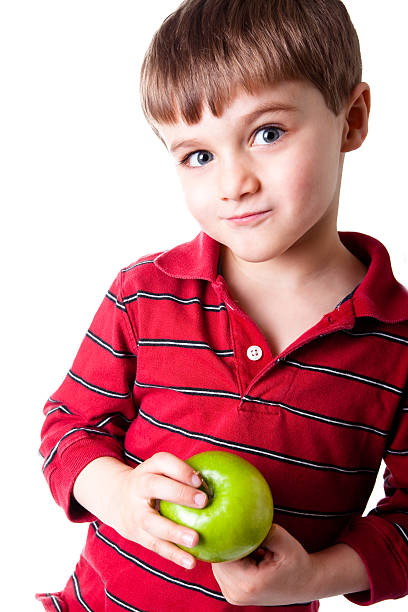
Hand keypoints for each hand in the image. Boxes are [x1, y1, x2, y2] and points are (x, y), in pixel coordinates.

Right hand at [113, 452, 207, 568]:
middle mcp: (138, 487)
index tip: (200, 479)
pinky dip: (173, 555)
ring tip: (195, 540)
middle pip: (155, 487)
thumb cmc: (153, 482)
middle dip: (179, 494)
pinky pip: (155, 545)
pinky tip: (191, 562)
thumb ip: (185, 474)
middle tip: (204, 501)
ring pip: (152, 522)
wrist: (116, 499)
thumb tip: (225, 479)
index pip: (162, 462)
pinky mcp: (136, 534)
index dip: (181, 469)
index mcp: (148, 468)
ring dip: (174, 532)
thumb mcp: (161, 471)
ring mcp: (135, 512)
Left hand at [212, 524, 315, 605]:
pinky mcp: (233, 594)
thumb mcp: (284, 542)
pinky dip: (231, 558)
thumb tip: (239, 516)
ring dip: (228, 550)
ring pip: (218, 564)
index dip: (223, 536)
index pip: (220, 554)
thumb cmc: (297, 562)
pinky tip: (244, 549)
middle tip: (236, 525)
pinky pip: (223, 569)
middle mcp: (236, 594)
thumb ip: (262, 530)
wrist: (305, 584)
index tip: (230, 520)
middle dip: (224, 542)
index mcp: (247, 583)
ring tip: (245, 539)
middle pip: (216, 559)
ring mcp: (233, 596)